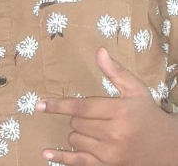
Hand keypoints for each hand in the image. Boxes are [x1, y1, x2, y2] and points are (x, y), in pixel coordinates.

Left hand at [36, 47, 177, 165]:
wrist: (167, 148)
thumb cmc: (148, 114)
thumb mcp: (135, 90)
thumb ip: (115, 71)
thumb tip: (99, 51)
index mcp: (119, 112)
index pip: (82, 108)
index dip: (59, 106)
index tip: (40, 104)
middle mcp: (114, 134)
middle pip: (77, 123)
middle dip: (77, 117)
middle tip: (94, 115)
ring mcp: (111, 154)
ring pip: (75, 140)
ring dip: (77, 133)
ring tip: (95, 129)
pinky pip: (80, 163)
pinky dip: (62, 158)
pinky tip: (46, 154)